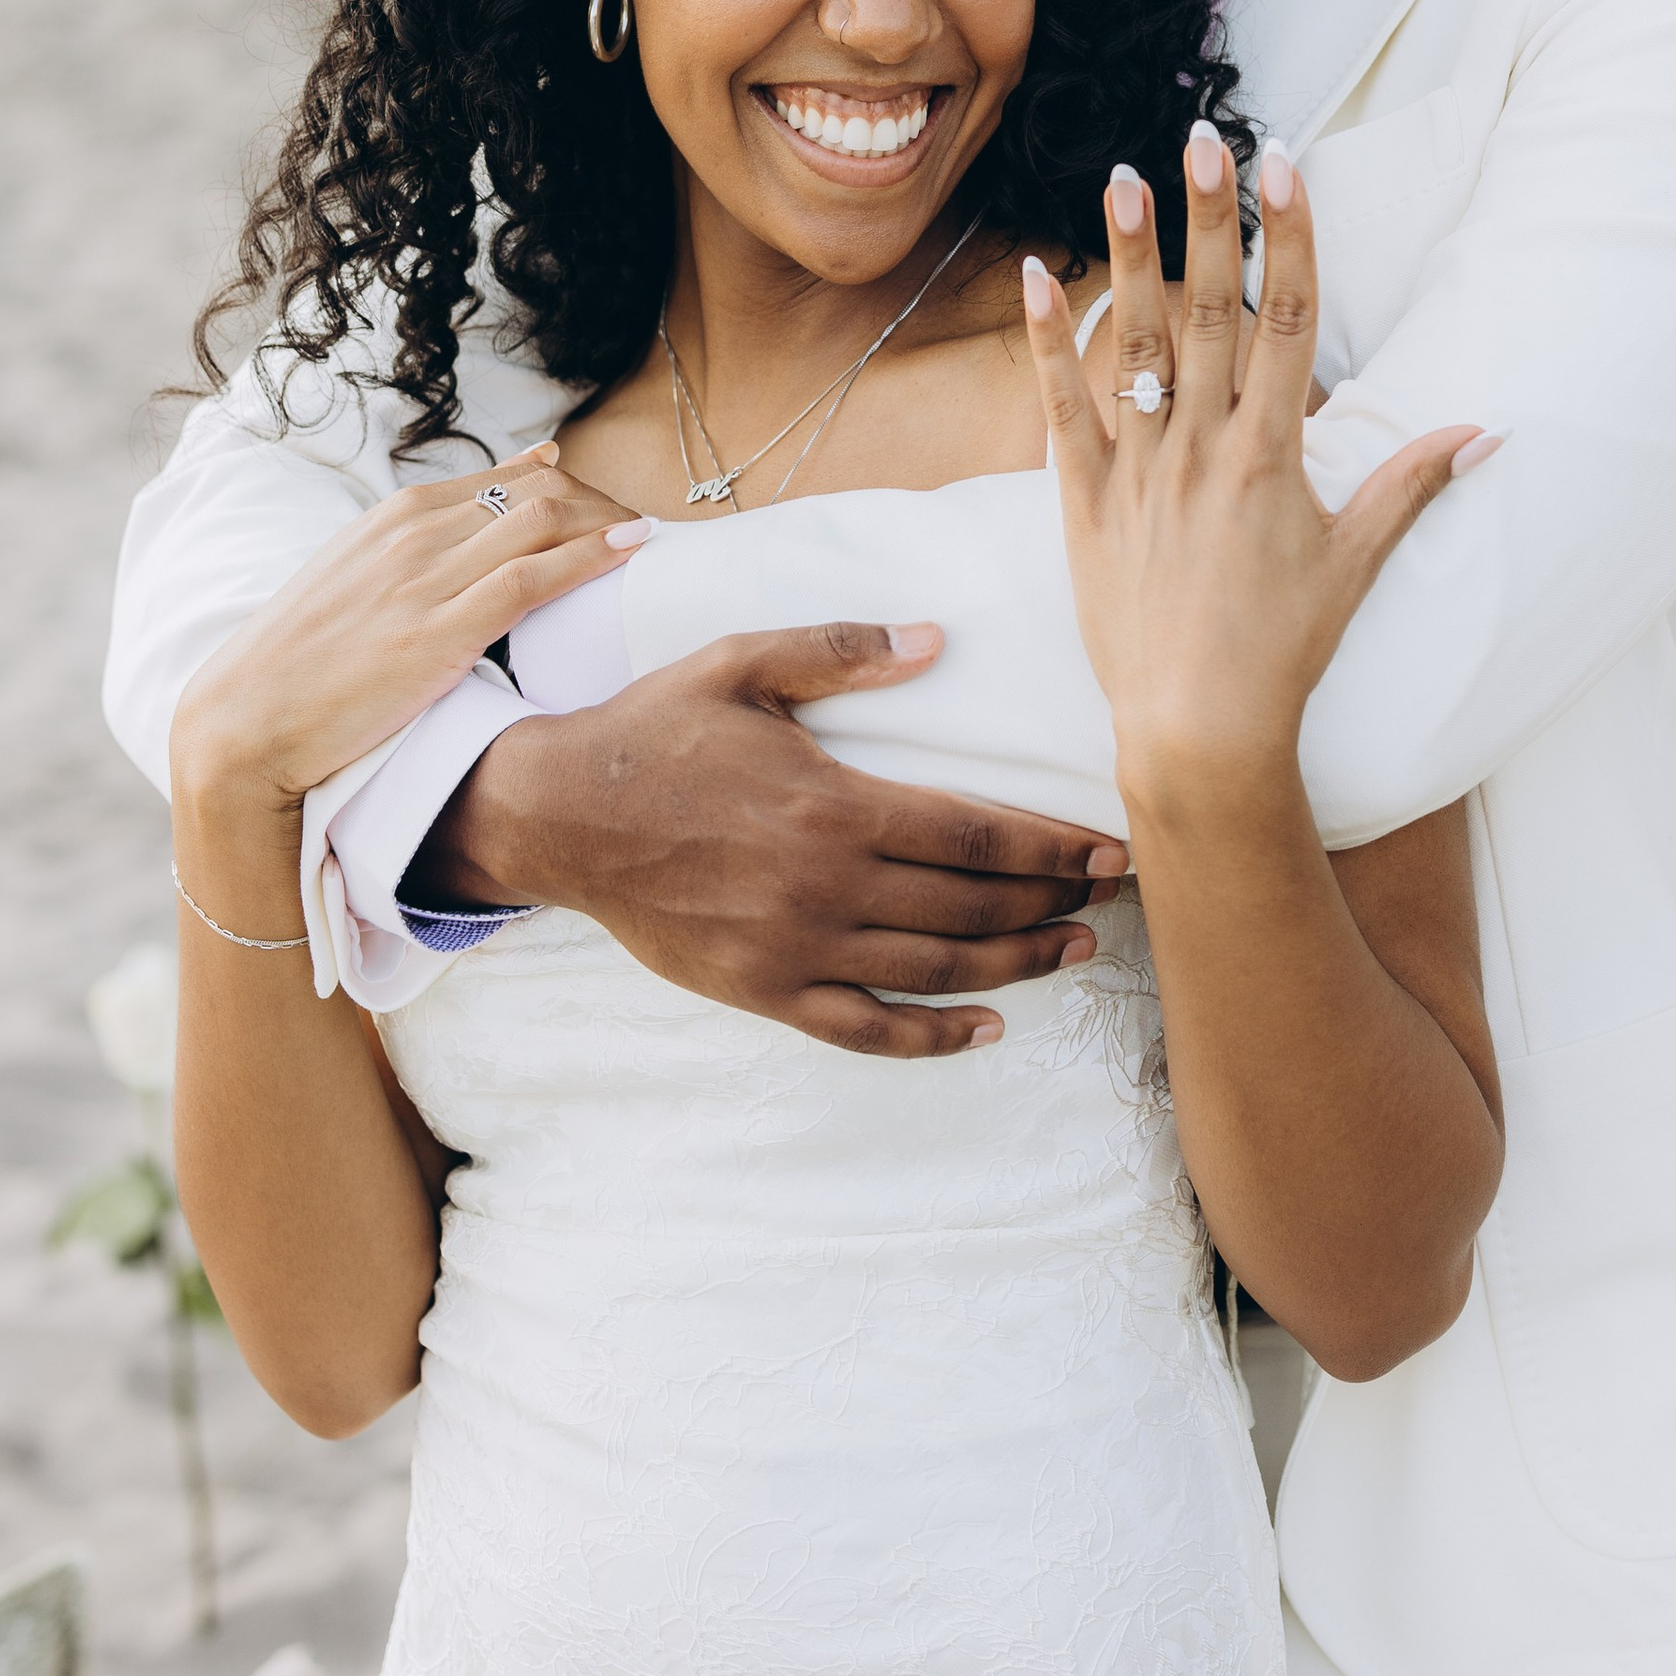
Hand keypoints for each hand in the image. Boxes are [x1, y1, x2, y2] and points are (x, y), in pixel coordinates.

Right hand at [171, 444, 637, 823]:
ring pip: (542, 521)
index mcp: (396, 516)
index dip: (574, 491)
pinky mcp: (438, 633)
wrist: (243, 723)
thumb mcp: (356, 581)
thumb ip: (418, 551)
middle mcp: (415, 533)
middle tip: (644, 533)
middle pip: (539, 491)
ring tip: (654, 540)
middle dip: (603, 504)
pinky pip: (530, 577)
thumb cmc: (302, 664)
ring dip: (609, 523)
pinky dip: (590, 556)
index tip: (613, 513)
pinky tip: (631, 550)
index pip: (510, 478)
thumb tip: (473, 534)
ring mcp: (426, 579)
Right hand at [421, 621, 1131, 1059]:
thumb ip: (842, 649)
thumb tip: (936, 639)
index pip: (976, 835)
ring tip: (1074, 951)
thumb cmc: (655, 731)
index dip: (1054, 847)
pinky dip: (931, 1035)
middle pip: (971, 908)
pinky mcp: (763, 990)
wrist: (561, 815)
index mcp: (834, 804)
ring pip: (934, 970)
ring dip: (1016, 964)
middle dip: (1053, 903)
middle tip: (1113, 898)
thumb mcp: (742, 664)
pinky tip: (986, 1028)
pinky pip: (863, 1027)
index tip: (1113, 851)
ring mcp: (795, 947)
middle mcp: (826, 885)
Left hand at [1020, 126, 1494, 812]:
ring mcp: (1140, 472)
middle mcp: (1205, 450)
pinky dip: (1047, 342)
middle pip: (1211, 312)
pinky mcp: (1085, 502)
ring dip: (1129, 257)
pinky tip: (1036, 274)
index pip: (1288, 322)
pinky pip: (1062, 409)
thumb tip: (1485, 430)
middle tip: (1202, 138)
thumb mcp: (1357, 564)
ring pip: (1135, 344)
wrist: (1196, 731)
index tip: (1282, 166)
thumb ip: (1411, 486)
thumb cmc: (1286, 652)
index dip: (1287, 238)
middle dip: (1209, 220)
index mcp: (1274, 456)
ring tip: (1121, 177)